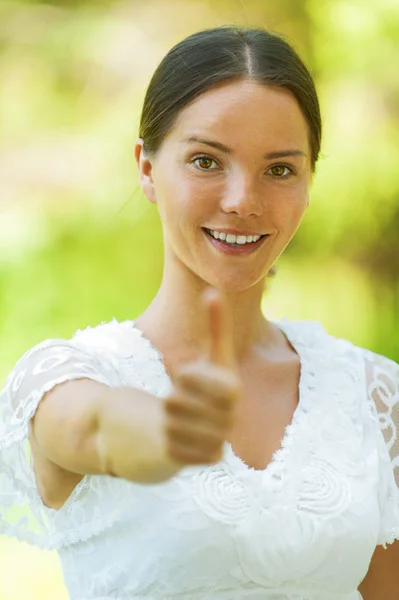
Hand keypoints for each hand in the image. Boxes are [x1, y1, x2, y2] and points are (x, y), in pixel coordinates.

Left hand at [163, 288, 241, 466]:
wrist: (199, 427)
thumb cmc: (201, 386)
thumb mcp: (209, 357)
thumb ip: (216, 326)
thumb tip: (213, 290)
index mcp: (233, 390)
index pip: (199, 380)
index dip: (189, 377)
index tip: (184, 375)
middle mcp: (230, 418)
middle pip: (178, 403)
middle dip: (174, 397)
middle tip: (179, 399)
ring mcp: (217, 440)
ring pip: (172, 424)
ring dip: (168, 418)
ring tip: (177, 417)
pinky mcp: (203, 460)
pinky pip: (171, 446)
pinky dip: (167, 438)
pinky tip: (176, 436)